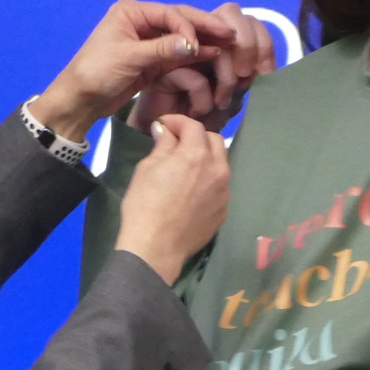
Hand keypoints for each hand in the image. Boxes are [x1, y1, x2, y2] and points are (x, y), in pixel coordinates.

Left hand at [31, 0, 241, 140]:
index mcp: (132, 12)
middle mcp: (143, 21)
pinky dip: (195, 56)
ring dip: (204, 42)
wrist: (80, 99)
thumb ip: (161, 50)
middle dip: (205, 28)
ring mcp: (149, 40)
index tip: (202, 44)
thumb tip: (193, 44)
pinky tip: (213, 56)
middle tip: (231, 35)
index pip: (170, 14)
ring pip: (183, 37)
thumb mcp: (128, 59)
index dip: (190, 27)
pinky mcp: (153, 59)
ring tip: (228, 46)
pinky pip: (179, 53)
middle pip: (181, 21)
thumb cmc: (95, 73)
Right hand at [115, 116, 230, 282]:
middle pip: (215, 141)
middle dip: (197, 137)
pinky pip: (218, 188)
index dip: (177, 122)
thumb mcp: (147, 168)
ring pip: (220, 165)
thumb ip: (162, 145)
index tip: (164, 125)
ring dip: (205, 159)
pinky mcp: (223, 211)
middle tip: (177, 143)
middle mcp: (218, 170)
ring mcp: (224, 192)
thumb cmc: (145, 204)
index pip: (194, 126)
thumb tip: (165, 130)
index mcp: (197, 155)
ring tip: (185, 168)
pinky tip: (190, 193)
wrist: (156, 247)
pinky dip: (207, 182)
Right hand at [132, 3, 276, 132]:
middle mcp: (202, 34)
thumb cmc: (207, 113)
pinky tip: (197, 111)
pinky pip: (196, 78)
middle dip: (247, 47)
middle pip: (231, 13)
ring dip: (227, 80)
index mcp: (222, 36)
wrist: (176, 133)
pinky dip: (204, 100)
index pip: (248, 20)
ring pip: (216, 46)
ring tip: (221, 104)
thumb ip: (251, 72)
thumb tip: (263, 63)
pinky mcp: (164, 68)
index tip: (265, 73)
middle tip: (245, 79)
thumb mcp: (237, 92)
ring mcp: (181, 47)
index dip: (263, 42)